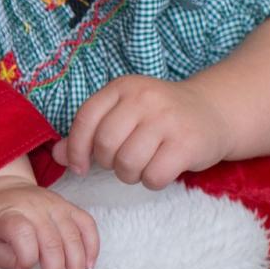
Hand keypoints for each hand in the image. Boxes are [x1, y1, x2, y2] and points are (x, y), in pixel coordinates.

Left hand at [0, 175, 97, 268]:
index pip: (22, 232)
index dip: (26, 257)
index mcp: (8, 213)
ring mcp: (53, 204)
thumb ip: (0, 256)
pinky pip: (87, 223)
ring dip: (77, 266)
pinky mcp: (67, 205)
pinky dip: (92, 246)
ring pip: (73, 236)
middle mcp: (33, 206)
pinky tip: (88, 266)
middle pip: (52, 241)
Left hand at [51, 74, 232, 187]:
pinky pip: (154, 176)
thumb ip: (89, 133)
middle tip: (122, 161)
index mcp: (122, 88)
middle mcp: (144, 99)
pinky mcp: (187, 143)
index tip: (79, 166)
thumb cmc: (159, 117)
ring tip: (143, 164)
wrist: (213, 111)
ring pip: (128, 164)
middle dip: (108, 163)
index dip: (76, 148)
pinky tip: (162, 169)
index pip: (85, 119)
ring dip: (130, 174)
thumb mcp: (123, 113)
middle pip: (105, 145)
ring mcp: (167, 120)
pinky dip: (152, 181)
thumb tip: (56, 155)